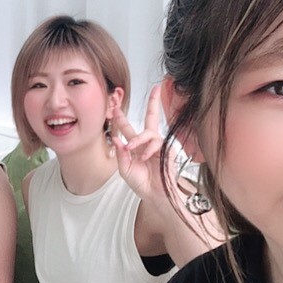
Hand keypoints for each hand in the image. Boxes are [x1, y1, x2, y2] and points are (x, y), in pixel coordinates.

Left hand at [112, 83, 169, 201]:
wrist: (155, 194)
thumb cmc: (141, 183)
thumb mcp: (125, 169)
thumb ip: (120, 155)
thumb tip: (116, 139)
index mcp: (136, 146)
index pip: (128, 128)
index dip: (121, 118)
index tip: (115, 106)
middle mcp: (148, 142)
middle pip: (151, 118)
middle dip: (153, 102)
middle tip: (156, 88)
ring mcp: (159, 145)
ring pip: (149, 132)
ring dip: (138, 139)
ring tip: (131, 149)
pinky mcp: (167, 149)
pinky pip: (156, 143)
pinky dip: (148, 149)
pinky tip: (145, 157)